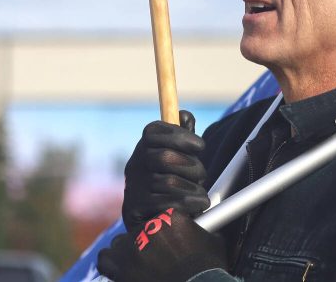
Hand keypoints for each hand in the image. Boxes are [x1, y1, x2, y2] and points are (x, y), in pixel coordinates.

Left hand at [97, 208, 226, 281]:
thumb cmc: (207, 269)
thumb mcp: (213, 242)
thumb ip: (205, 228)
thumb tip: (206, 224)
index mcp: (171, 217)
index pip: (159, 217)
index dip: (162, 231)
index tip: (167, 242)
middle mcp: (149, 228)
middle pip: (138, 230)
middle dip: (146, 242)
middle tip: (156, 257)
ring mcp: (133, 247)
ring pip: (120, 243)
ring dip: (129, 252)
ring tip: (140, 265)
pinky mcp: (122, 267)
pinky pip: (105, 259)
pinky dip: (111, 263)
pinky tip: (122, 269)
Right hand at [123, 110, 209, 230]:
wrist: (153, 220)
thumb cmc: (171, 180)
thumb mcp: (178, 155)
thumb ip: (183, 136)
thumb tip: (184, 116)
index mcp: (144, 146)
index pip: (155, 131)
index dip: (181, 136)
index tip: (200, 146)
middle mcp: (134, 164)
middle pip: (164, 157)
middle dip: (192, 166)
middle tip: (202, 175)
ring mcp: (133, 187)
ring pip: (168, 182)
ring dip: (192, 189)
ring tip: (201, 194)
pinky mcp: (135, 208)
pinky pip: (166, 203)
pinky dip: (188, 204)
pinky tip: (198, 204)